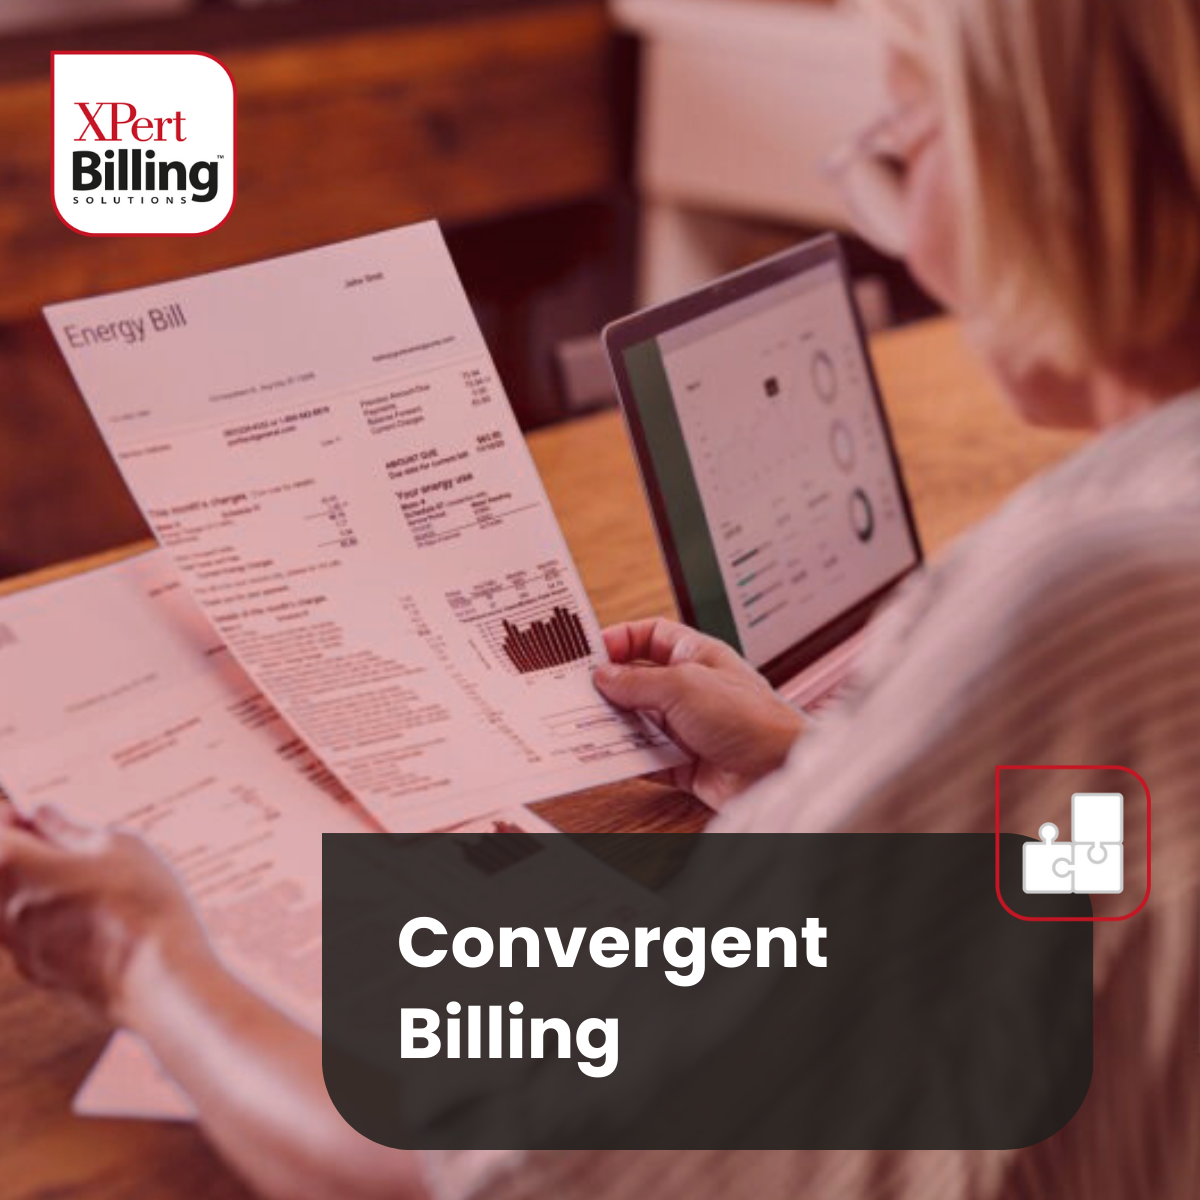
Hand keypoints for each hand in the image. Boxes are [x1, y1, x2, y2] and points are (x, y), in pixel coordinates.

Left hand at [0, 805, 208, 1023]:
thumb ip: (73, 829)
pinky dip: (47, 918)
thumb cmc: (141, 905)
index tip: (34, 810)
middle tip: (61, 839)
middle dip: (23, 851)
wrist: (159, 980)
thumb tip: (47, 816)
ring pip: (11, 904)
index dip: (12, 813)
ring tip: (82, 877)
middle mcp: (2, 908)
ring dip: (34, 886)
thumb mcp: (120, 845)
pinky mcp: (38, 973)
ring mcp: (17, 946)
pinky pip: (29, 933)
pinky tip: (90, 914)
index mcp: (14, 865)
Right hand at [594, 618, 803, 808]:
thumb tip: (604, 676)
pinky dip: (627, 760)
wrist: (778, 770)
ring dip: (615, 725)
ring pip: (638, 722)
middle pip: (638, 681)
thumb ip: (638, 681)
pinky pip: (646, 758)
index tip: (591, 651)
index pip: (651, 636)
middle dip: (610, 687)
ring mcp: (687, 726)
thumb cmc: (751, 717)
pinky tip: (610, 757)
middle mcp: (690, 689)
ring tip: (586, 725)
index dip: (621, 639)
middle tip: (578, 691)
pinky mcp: (684, 762)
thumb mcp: (683, 685)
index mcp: (696, 656)